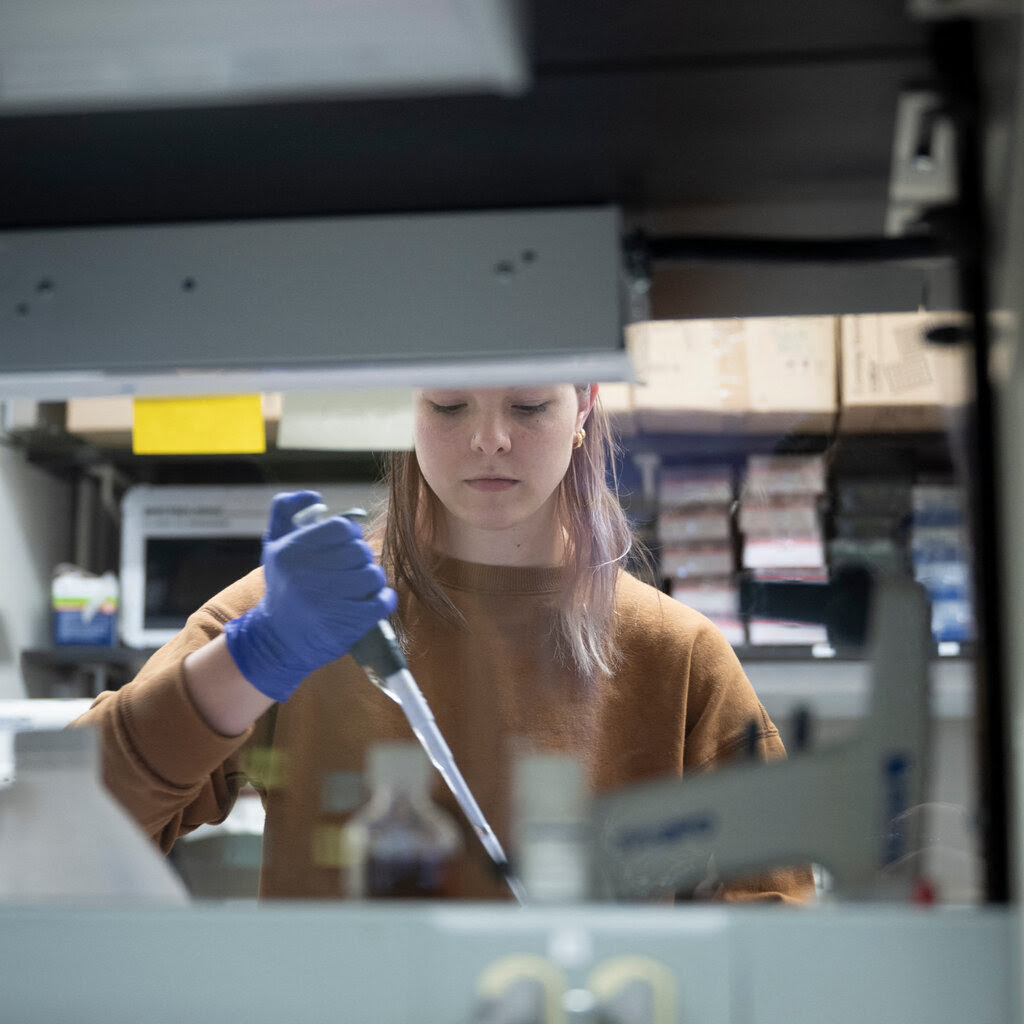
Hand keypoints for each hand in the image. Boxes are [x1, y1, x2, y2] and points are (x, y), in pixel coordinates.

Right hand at [224, 491, 397, 701]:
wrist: (277, 641)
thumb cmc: (282, 587)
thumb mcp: (273, 545)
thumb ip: (285, 509)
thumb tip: (315, 496)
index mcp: (291, 552)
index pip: (342, 527)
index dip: (350, 534)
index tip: (344, 546)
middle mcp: (307, 575)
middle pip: (361, 551)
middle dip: (361, 558)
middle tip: (351, 569)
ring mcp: (328, 601)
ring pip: (374, 575)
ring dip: (372, 580)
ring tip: (359, 587)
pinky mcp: (347, 624)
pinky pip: (383, 601)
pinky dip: (385, 599)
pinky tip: (374, 600)